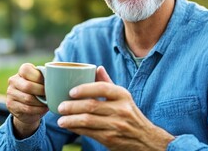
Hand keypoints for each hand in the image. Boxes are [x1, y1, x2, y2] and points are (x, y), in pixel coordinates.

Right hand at [6, 63, 48, 138]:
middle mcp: (13, 80)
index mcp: (21, 71)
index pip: (26, 70)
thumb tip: (59, 79)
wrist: (27, 109)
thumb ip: (46, 78)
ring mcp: (10, 93)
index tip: (47, 83)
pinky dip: (38, 109)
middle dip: (41, 91)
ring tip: (47, 102)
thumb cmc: (39, 91)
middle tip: (48, 95)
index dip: (38, 77)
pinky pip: (27, 108)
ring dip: (40, 102)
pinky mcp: (10, 105)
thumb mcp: (41, 82)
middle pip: (28, 86)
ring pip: (28, 99)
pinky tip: (43, 108)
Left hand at [57, 66, 174, 150]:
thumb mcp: (124, 98)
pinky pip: (89, 132)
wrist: (147, 140)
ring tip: (60, 120)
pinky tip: (69, 127)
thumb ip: (108, 83)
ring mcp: (116, 125)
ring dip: (71, 120)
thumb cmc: (130, 115)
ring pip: (88, 120)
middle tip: (60, 106)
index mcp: (123, 95)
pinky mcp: (111, 139)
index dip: (85, 89)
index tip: (71, 91)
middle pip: (91, 105)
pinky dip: (76, 129)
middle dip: (72, 106)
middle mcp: (121, 109)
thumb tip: (97, 67)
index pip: (102, 88)